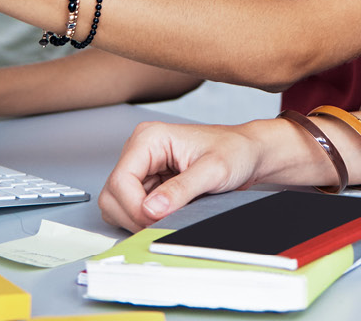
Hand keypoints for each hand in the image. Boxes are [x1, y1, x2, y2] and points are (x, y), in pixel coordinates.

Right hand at [98, 120, 266, 230]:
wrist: (248, 153)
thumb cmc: (234, 151)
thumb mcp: (213, 171)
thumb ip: (181, 189)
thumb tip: (151, 209)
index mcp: (149, 138)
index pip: (120, 180)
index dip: (135, 207)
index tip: (158, 220)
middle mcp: (139, 151)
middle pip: (112, 195)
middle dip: (134, 216)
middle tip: (163, 223)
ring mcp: (142, 168)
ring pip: (117, 204)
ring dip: (137, 219)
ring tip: (169, 217)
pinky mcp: (148, 183)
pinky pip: (131, 208)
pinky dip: (144, 219)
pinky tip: (168, 214)